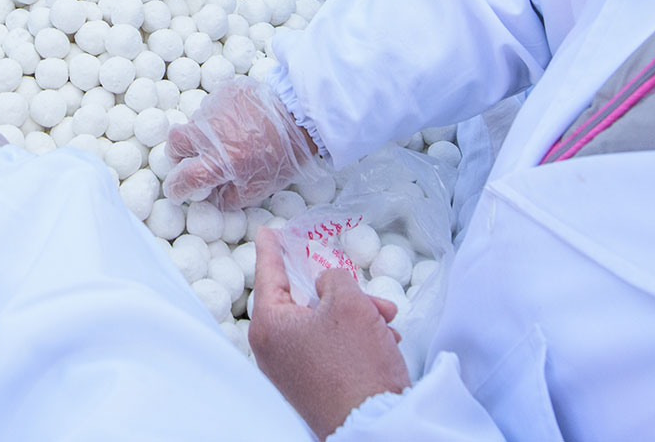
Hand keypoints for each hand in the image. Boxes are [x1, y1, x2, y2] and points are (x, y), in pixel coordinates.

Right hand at [164, 77, 324, 210]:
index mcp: (222, 161)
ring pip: (194, 123)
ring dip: (201, 135)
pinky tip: (234, 122)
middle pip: (175, 142)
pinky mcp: (224, 91)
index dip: (177, 188)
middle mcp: (212, 133)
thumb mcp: (258, 189)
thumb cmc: (283, 156)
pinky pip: (210, 107)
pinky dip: (216, 118)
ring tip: (224, 138)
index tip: (178, 191)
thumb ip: (228, 197)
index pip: (184, 178)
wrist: (300, 117)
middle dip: (177, 154)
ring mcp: (216, 108)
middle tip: (189, 159)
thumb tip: (208, 196)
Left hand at [250, 228, 409, 438]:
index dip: (271, 248)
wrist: (373, 425)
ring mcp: (290, 371)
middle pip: (304, 301)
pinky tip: (383, 339)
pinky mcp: (311, 386)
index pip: (268, 274)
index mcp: (269, 325)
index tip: (268, 231)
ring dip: (356, 316)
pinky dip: (354, 338)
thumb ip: (333, 279)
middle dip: (342, 293)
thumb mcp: (349, 303)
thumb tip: (325, 284)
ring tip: (387, 321)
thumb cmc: (356, 364)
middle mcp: (272, 350)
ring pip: (322, 324)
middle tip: (369, 295)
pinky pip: (330, 348)